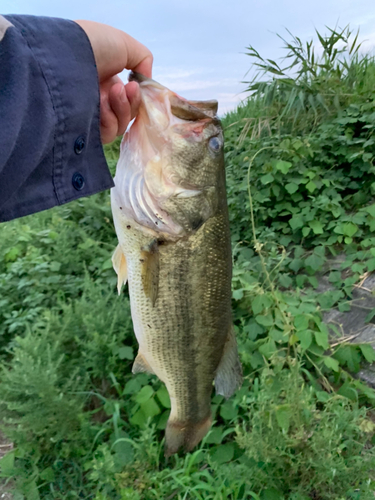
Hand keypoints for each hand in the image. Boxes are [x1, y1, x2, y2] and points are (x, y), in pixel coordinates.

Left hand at [74, 20, 152, 143]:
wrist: (68, 54)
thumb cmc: (95, 45)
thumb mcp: (126, 44)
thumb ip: (144, 61)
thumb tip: (144, 83)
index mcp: (106, 81)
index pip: (129, 101)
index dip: (137, 98)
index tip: (137, 87)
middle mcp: (98, 99)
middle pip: (127, 116)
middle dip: (131, 102)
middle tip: (126, 88)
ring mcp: (90, 114)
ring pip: (119, 126)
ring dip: (122, 109)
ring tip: (113, 92)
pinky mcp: (84, 128)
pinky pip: (107, 134)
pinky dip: (110, 120)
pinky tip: (102, 104)